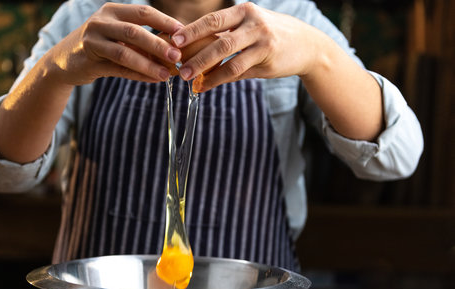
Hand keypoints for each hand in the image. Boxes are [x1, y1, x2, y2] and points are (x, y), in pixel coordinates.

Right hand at [44, 3, 183, 85]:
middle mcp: (101, 21)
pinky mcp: (89, 60)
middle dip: (158, 44)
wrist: (65, 62)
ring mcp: (93, 40)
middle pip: (135, 31)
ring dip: (148, 64)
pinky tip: (153, 79)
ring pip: (125, 52)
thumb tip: (175, 51)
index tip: (185, 33)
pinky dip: (137, 75)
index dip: (165, 22)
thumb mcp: (120, 38)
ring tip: (167, 74)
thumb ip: (143, 41)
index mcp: (113, 11)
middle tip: (178, 56)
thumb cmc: (100, 48)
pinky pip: (118, 69)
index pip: (144, 12)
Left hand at [171, 2, 324, 90]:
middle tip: (177, 64)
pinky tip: (205, 85)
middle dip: (194, 51)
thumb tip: (194, 52)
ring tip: (188, 78)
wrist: (308, 46)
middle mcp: (253, 21)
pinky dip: (218, 79)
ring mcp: (261, 39)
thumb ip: (226, 38)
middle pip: (217, 35)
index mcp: (243, 11)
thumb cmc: (271, 38)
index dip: (192, 29)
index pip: (213, 18)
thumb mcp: (250, 30)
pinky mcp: (267, 57)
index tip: (173, 40)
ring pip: (227, 54)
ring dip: (204, 67)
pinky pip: (238, 69)